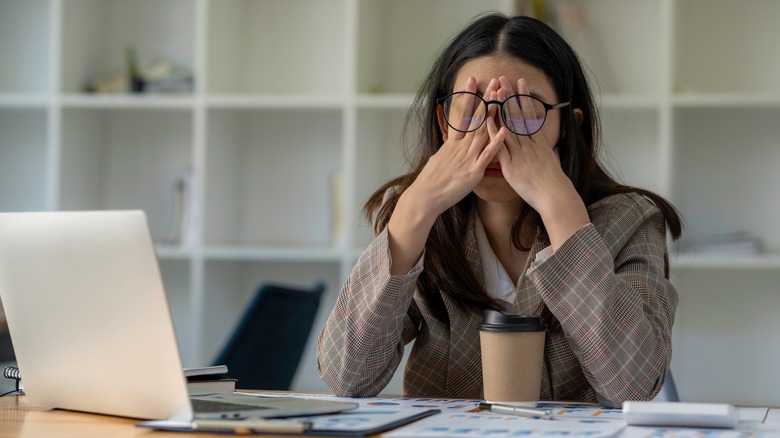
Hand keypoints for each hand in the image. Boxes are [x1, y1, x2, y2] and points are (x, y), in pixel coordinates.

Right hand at [405, 76, 507, 217]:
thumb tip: (450, 144)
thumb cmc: (431, 182)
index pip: (462, 114)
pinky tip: (504, 130)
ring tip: (502, 96)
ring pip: (483, 131)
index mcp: (452, 143)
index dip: (468, 96)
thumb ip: (448, 150)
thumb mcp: (438, 159)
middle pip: (476, 118)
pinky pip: (487, 155)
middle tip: (494, 81)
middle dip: (486, 98)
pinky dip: (496, 142)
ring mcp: (467, 158)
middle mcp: (460, 147)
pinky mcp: (473, 172)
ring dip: (494, 113)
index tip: (472, 80)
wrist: (425, 197)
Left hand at [493, 76, 588, 247]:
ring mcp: (520, 154)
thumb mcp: (551, 160)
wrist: (554, 196)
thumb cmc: (553, 182)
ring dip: (501, 108)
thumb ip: (544, 149)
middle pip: (518, 115)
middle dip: (510, 96)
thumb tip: (543, 142)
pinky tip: (487, 120)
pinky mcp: (511, 166)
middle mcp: (529, 144)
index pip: (529, 114)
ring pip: (509, 126)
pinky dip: (494, 133)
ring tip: (495, 91)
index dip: (523, 98)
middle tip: (503, 78)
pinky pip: (501, 147)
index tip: (519, 83)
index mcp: (538, 142)